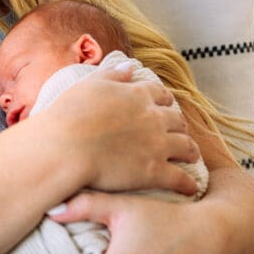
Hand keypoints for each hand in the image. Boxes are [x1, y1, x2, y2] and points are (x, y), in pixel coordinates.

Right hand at [48, 68, 199, 195]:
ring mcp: (157, 145)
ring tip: (191, 158)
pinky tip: (189, 188)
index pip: (161, 94)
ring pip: (186, 147)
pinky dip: (188, 184)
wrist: (63, 148)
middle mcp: (153, 117)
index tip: (164, 105)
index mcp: (138, 95)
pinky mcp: (154, 172)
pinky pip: (181, 179)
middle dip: (179, 126)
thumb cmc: (69, 115)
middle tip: (177, 132)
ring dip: (190, 152)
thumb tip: (129, 65)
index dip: (164, 100)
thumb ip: (112, 74)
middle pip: (177, 120)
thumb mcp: (89, 85)